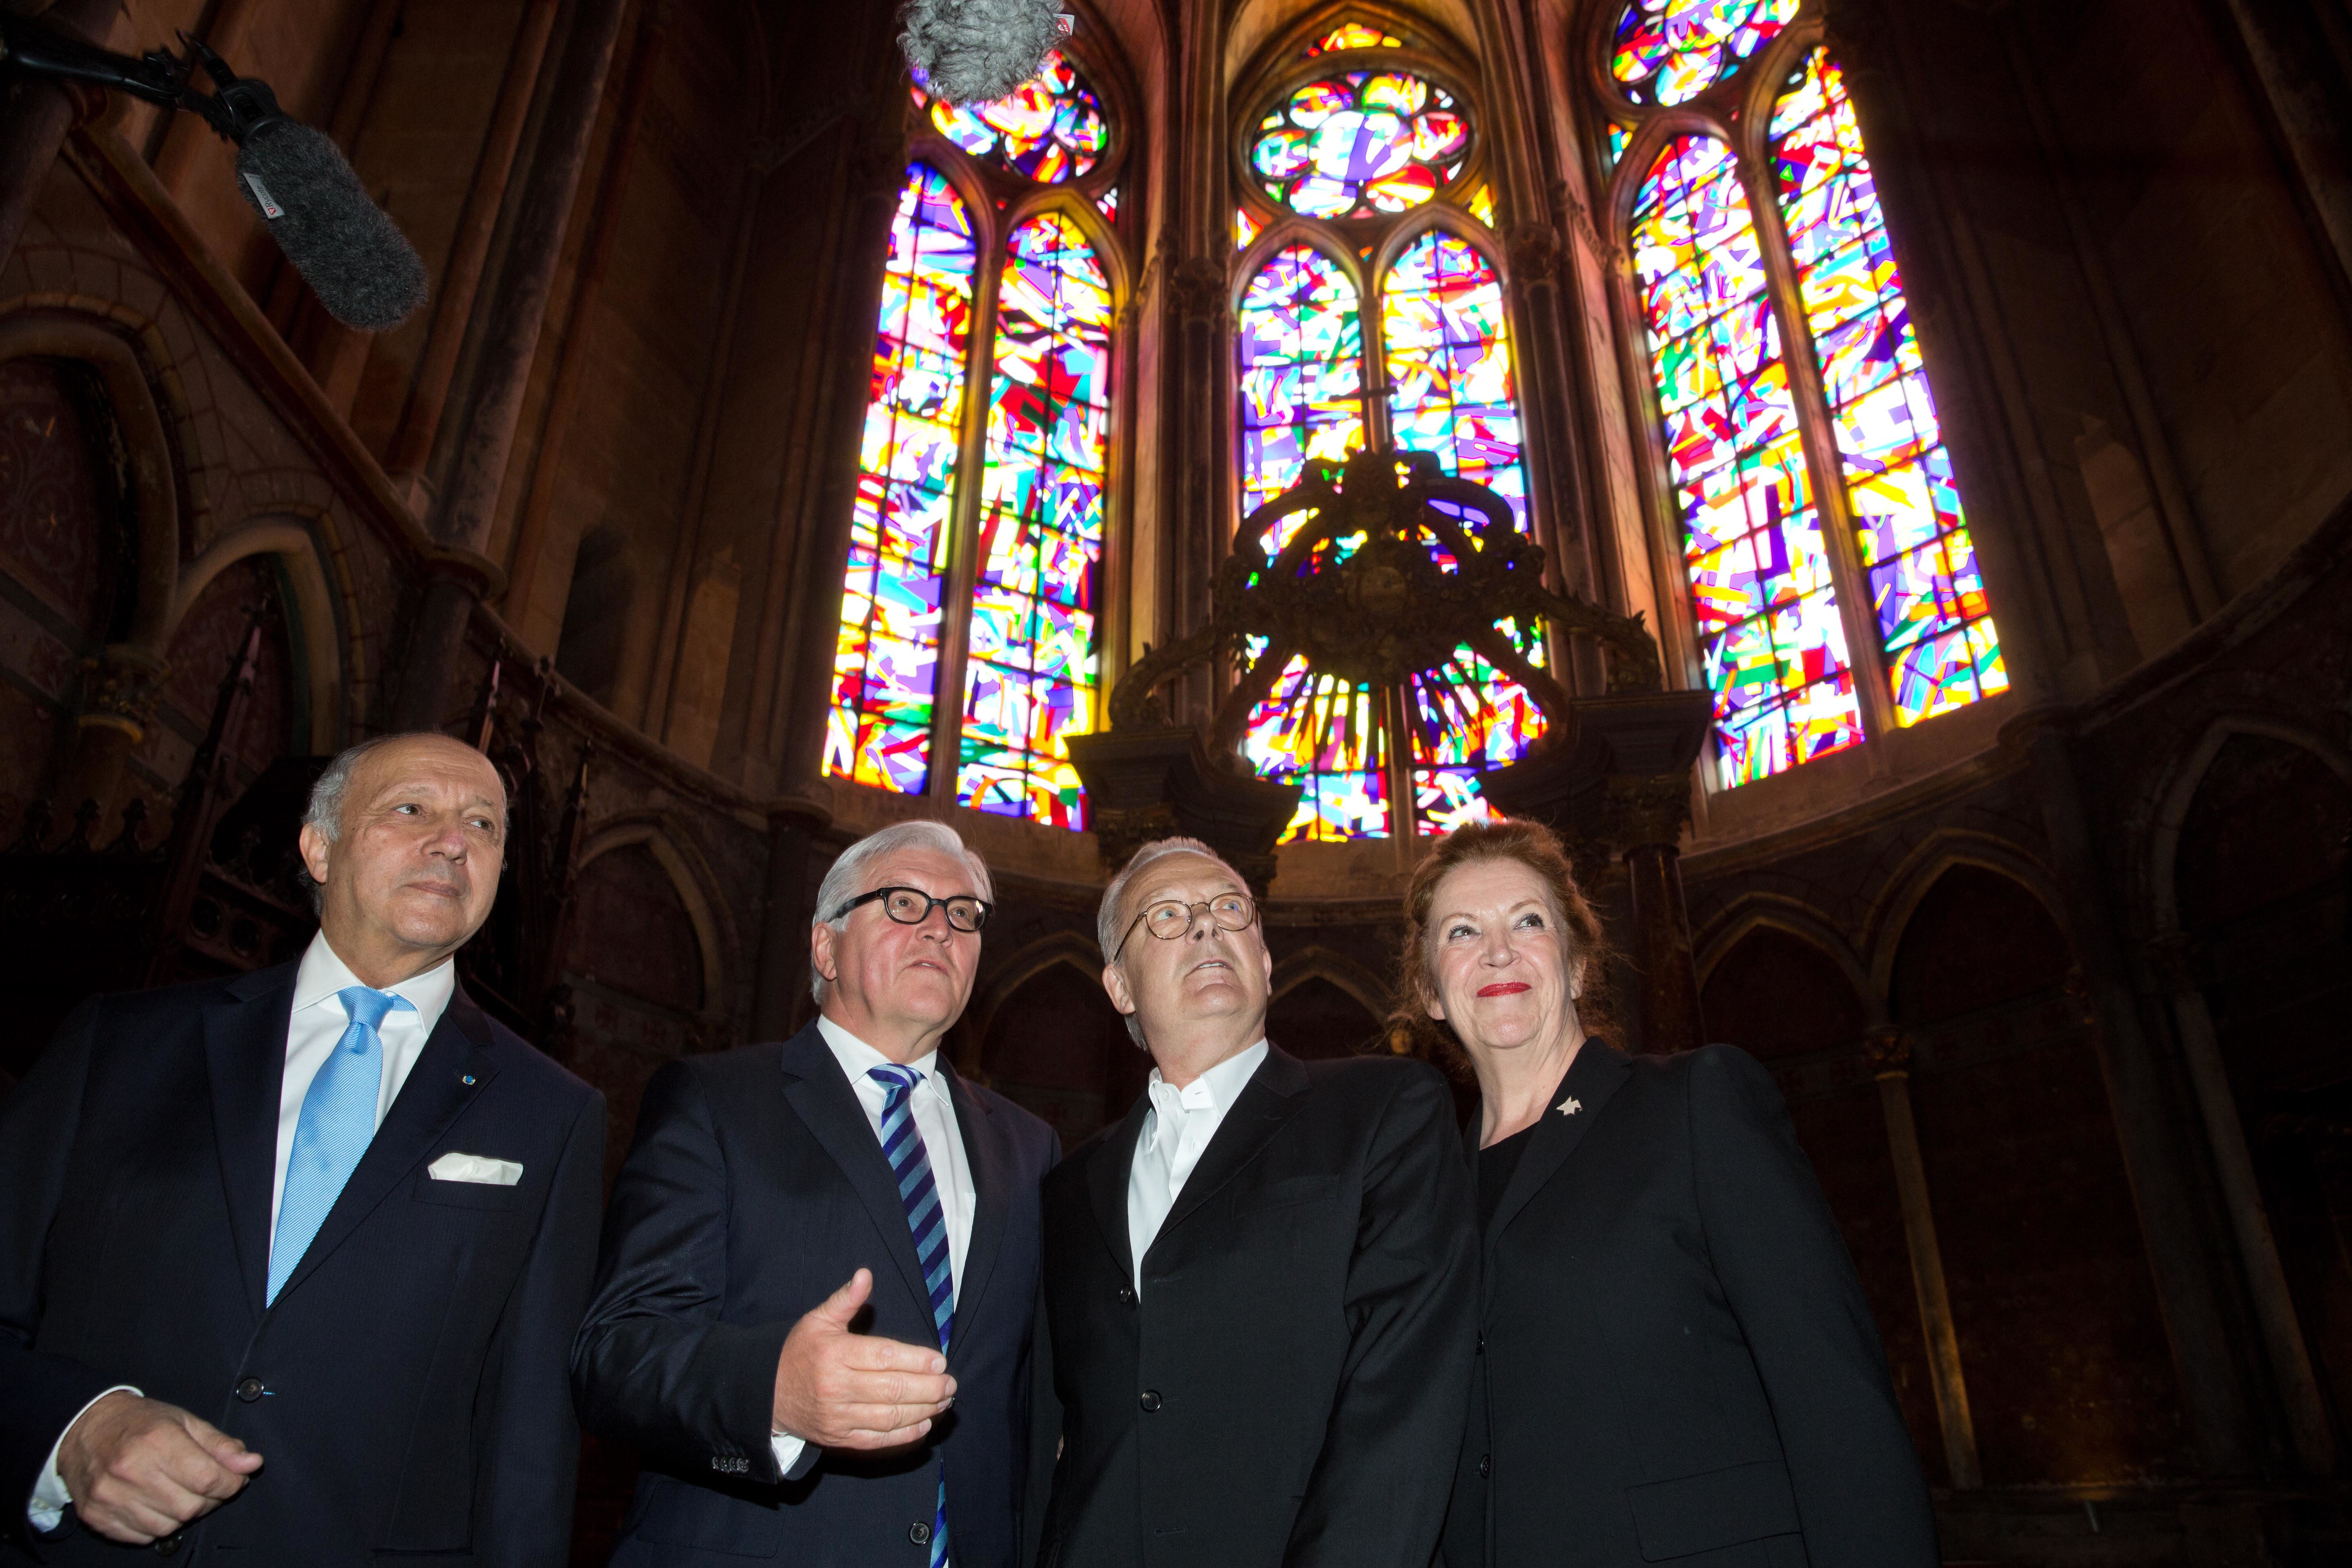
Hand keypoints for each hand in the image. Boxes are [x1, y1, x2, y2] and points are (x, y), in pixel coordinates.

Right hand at [57, 1392, 262, 1544]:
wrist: (85, 1429)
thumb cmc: (140, 1422)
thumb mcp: (185, 1422)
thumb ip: (220, 1445)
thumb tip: (252, 1464)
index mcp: (158, 1441)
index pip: (208, 1478)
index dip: (231, 1483)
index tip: (235, 1479)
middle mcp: (131, 1471)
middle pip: (190, 1507)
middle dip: (210, 1499)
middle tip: (208, 1485)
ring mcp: (110, 1497)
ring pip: (168, 1526)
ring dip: (183, 1514)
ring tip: (179, 1492)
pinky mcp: (96, 1516)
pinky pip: (141, 1536)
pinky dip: (157, 1525)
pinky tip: (155, 1503)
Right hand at [771, 1268, 954, 1450]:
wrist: (767, 1394)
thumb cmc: (799, 1353)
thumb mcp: (817, 1320)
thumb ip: (845, 1300)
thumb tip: (866, 1275)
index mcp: (835, 1354)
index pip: (885, 1357)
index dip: (916, 1360)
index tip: (939, 1361)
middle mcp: (837, 1387)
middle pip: (892, 1390)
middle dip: (928, 1388)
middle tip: (951, 1383)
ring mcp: (838, 1416)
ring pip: (889, 1417)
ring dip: (923, 1410)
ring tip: (944, 1401)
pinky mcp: (840, 1438)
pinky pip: (878, 1440)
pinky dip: (904, 1435)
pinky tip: (924, 1424)